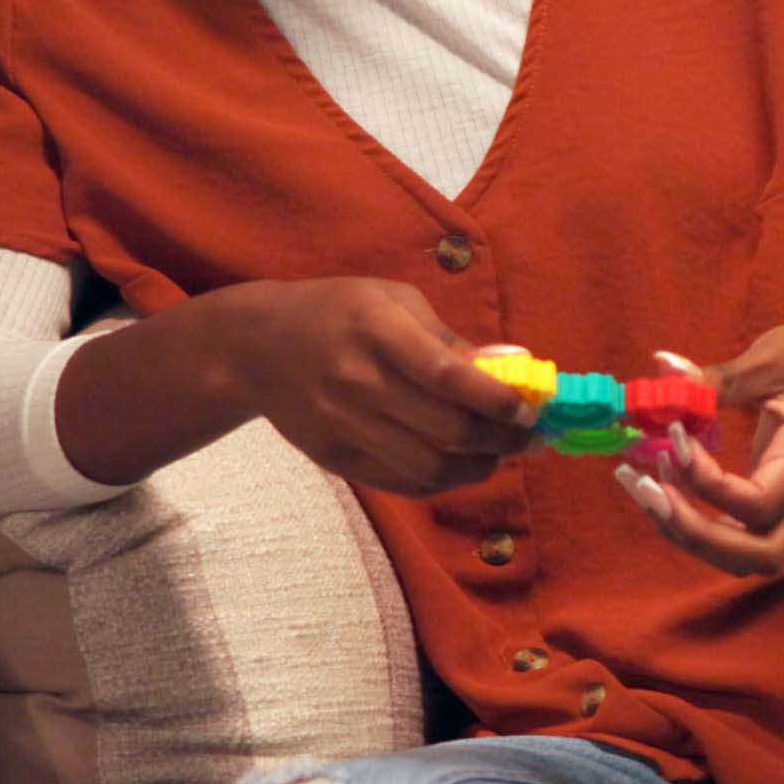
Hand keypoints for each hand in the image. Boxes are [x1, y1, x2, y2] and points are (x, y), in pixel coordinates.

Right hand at [209, 276, 537, 497]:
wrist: (254, 347)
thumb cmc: (336, 312)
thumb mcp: (392, 300)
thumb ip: (448, 338)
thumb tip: (508, 368)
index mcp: (377, 330)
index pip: (447, 377)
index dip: (497, 401)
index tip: (529, 410)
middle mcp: (358, 381)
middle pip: (446, 430)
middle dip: (502, 441)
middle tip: (529, 438)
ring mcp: (344, 425)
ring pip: (429, 467)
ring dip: (478, 468)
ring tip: (498, 455)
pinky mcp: (335, 457)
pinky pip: (402, 483)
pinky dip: (442, 481)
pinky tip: (461, 466)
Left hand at [622, 317, 783, 577]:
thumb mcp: (774, 356)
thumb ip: (720, 376)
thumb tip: (663, 367)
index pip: (760, 503)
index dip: (706, 483)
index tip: (675, 436)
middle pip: (759, 556)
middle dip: (695, 534)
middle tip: (649, 489)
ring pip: (742, 557)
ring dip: (685, 533)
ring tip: (642, 485)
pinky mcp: (768, 502)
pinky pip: (730, 535)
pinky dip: (688, 521)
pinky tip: (657, 483)